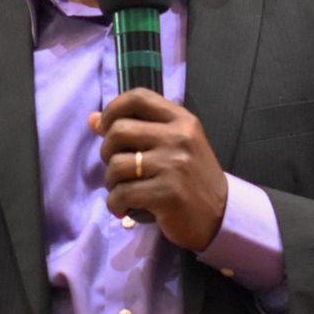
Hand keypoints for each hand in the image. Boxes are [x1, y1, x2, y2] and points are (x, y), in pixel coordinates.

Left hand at [91, 89, 227, 251]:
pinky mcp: (167, 193)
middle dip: (107, 152)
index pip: (138, 98)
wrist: (221, 216)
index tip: (106, 128)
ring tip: (124, 192)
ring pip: (116, 165)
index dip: (113, 109)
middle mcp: (179, 137)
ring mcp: (174, 165)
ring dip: (112, 183)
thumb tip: (93, 119)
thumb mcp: (173, 146)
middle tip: (118, 170)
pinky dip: (116, 205)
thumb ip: (138, 130)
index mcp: (182, 120)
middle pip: (119, 131)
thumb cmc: (192, 179)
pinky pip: (121, 194)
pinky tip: (125, 209)